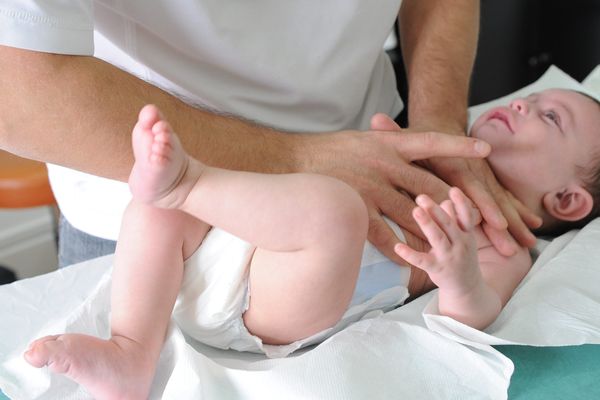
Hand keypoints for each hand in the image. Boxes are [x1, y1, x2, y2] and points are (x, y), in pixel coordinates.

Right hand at [297, 122, 489, 263]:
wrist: (290, 162)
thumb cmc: (328, 151)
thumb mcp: (362, 139)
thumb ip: (388, 144)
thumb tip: (411, 146)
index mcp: (388, 144)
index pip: (431, 142)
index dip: (459, 147)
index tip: (485, 151)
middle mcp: (384, 164)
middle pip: (430, 187)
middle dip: (456, 206)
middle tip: (480, 221)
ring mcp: (371, 187)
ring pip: (412, 215)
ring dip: (432, 233)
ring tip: (453, 248)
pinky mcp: (357, 209)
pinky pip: (384, 234)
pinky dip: (398, 248)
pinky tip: (408, 260)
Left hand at [371, 114, 541, 255]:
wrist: (442, 127)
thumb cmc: (418, 140)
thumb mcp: (405, 138)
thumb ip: (393, 133)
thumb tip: (376, 117)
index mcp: (453, 162)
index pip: (470, 186)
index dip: (482, 204)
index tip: (494, 223)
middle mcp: (472, 170)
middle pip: (490, 198)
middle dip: (502, 222)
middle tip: (512, 244)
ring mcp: (483, 178)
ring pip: (501, 202)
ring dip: (514, 222)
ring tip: (527, 243)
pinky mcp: (488, 184)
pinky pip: (505, 199)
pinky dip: (518, 212)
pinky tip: (532, 226)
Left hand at [394, 188, 480, 293]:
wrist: (467, 288)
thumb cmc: (460, 255)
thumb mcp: (463, 238)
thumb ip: (454, 219)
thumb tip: (445, 200)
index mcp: (467, 235)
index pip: (466, 216)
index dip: (461, 203)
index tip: (453, 189)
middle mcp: (460, 245)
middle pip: (448, 224)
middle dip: (435, 210)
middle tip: (421, 196)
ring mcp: (449, 258)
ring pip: (438, 239)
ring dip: (427, 224)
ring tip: (415, 211)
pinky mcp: (436, 269)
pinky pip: (421, 261)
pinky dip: (409, 254)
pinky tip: (397, 247)